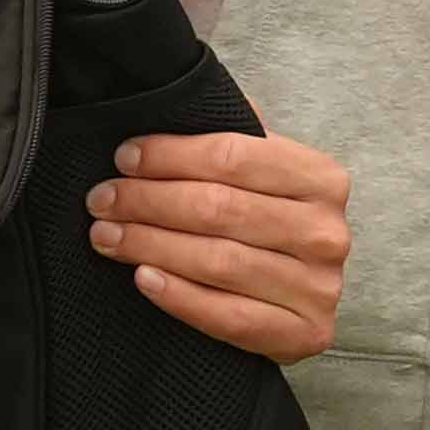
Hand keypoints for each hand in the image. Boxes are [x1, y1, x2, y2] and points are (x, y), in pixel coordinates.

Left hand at [95, 131, 350, 363]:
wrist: (305, 300)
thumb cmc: (271, 224)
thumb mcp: (265, 172)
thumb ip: (233, 135)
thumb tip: (175, 94)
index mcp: (322, 179)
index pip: (235, 156)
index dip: (171, 155)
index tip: (125, 157)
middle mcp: (326, 232)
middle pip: (220, 208)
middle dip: (149, 200)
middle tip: (103, 199)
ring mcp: (319, 288)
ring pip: (218, 261)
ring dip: (151, 245)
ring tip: (107, 235)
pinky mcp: (303, 335)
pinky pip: (228, 316)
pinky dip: (179, 296)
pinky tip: (142, 278)